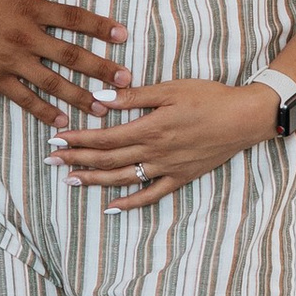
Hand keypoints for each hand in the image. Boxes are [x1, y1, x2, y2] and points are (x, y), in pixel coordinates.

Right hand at [0, 0, 127, 129]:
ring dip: (80, 95)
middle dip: (101, 69)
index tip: (122, 35)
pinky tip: (61, 120)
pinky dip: (44, 110)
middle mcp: (25, 37)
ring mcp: (10, 60)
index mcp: (28, 7)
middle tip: (126, 81)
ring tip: (102, 108)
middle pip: (71, 55)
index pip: (73, 18)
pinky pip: (24, 98)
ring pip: (53, 82)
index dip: (100, 26)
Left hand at [49, 75, 279, 206]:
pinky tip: (112, 207)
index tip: (57, 138)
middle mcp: (154, 152)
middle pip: (107, 159)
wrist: (244, 118)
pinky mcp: (181, 177)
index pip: (104, 137)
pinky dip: (130, 203)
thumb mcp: (170, 89)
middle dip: (77, 159)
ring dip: (94, 180)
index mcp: (149, 128)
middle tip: (51, 159)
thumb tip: (100, 100)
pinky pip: (151, 195)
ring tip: (71, 180)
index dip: (78, 139)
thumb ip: (133, 97)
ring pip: (123, 179)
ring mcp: (167, 168)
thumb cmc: (208, 97)